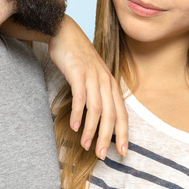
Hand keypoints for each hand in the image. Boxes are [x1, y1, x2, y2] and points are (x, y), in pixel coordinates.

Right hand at [47, 17, 128, 158]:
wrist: (65, 33)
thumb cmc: (78, 59)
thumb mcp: (93, 78)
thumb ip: (98, 95)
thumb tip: (97, 119)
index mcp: (111, 85)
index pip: (122, 114)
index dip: (123, 134)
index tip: (122, 152)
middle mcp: (105, 82)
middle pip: (111, 115)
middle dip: (107, 137)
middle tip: (101, 155)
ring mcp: (93, 77)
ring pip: (97, 109)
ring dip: (91, 129)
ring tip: (85, 145)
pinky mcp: (78, 73)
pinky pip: (81, 97)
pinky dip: (79, 113)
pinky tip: (75, 126)